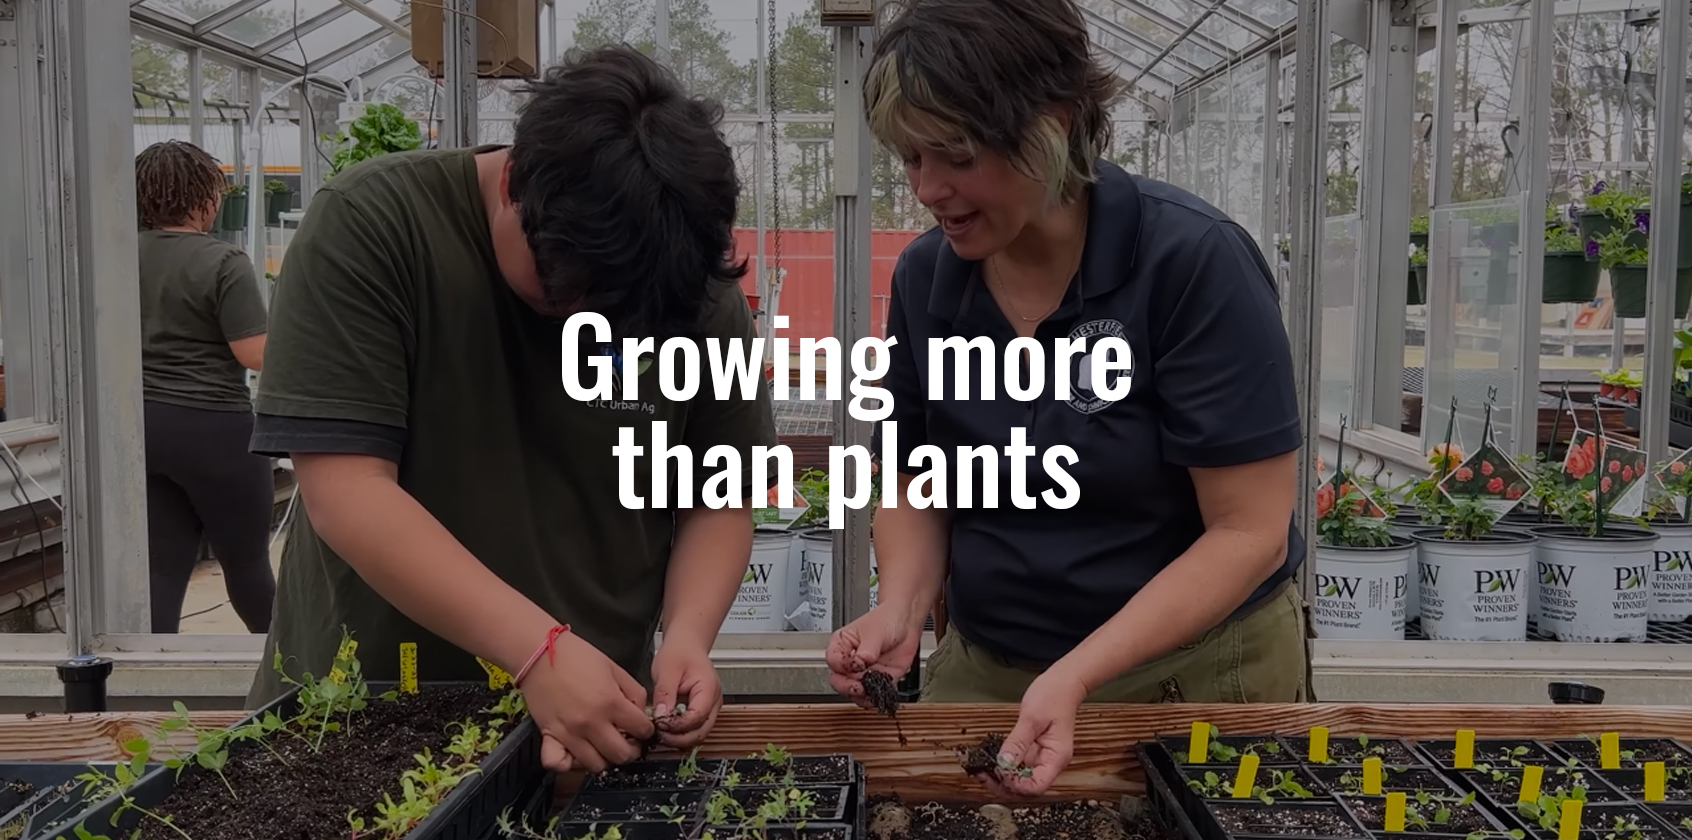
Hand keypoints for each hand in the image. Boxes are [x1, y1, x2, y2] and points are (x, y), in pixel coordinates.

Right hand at [520, 630, 655, 772]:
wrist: (540, 654)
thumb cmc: (577, 656)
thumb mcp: (615, 668)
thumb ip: (633, 692)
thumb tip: (640, 713)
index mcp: (610, 702)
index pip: (641, 730)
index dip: (646, 730)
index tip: (642, 728)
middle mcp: (591, 723)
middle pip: (621, 755)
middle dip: (630, 750)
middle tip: (626, 740)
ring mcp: (570, 733)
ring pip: (596, 765)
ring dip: (604, 758)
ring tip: (603, 745)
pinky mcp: (549, 736)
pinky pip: (558, 763)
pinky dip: (568, 763)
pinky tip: (576, 753)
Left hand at [649, 640, 722, 748]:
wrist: (686, 645)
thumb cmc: (679, 652)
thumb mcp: (667, 670)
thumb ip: (665, 694)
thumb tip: (661, 716)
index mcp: (709, 689)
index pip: (697, 717)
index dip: (678, 726)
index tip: (660, 725)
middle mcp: (713, 701)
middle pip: (702, 731)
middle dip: (680, 738)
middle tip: (659, 736)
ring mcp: (710, 708)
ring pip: (699, 733)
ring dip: (681, 738)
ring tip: (661, 734)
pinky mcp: (702, 711)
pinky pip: (695, 728)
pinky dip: (681, 733)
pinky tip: (667, 730)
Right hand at [825, 604, 921, 708]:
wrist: (906, 621)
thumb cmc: (886, 619)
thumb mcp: (875, 632)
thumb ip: (867, 650)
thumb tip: (860, 663)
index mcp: (842, 645)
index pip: (834, 661)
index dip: (843, 666)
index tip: (856, 665)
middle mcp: (851, 661)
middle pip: (839, 681)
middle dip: (848, 687)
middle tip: (859, 686)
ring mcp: (864, 672)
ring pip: (855, 692)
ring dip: (862, 696)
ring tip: (871, 692)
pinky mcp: (880, 679)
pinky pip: (874, 695)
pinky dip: (877, 698)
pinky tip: (881, 695)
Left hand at [980, 667, 1088, 796]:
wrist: (1063, 683)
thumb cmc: (1054, 696)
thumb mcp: (1032, 718)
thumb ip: (1017, 742)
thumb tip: (1004, 764)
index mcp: (1056, 757)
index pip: (1037, 786)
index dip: (1017, 785)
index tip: (1000, 773)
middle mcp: (1050, 761)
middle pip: (1027, 786)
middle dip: (1005, 785)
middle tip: (984, 776)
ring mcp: (1041, 757)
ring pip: (1021, 778)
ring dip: (1003, 777)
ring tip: (984, 770)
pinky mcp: (1033, 750)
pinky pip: (1018, 764)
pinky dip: (1005, 765)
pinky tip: (991, 761)